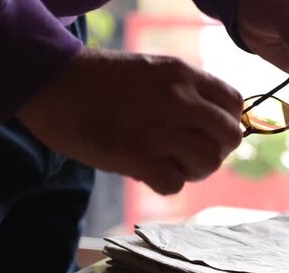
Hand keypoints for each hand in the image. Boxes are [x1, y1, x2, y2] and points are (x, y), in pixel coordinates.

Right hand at [17, 48, 242, 194]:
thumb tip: (211, 129)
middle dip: (217, 151)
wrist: (53, 84)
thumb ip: (186, 95)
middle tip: (193, 155)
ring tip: (171, 164)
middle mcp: (180, 100)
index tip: (211, 134)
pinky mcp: (137, 156)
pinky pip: (175, 183)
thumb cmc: (101, 82)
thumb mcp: (154, 72)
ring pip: (208, 162)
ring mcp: (160, 128)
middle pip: (230, 137)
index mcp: (184, 75)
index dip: (227, 124)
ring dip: (194, 171)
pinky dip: (165, 184)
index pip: (234, 104)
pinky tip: (148, 173)